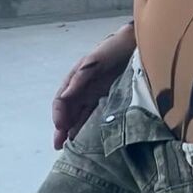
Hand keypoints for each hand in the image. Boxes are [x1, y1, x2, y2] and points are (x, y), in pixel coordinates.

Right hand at [52, 26, 133, 149]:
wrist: (134, 44)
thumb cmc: (112, 49)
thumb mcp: (94, 61)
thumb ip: (80, 77)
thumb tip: (65, 96)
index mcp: (75, 78)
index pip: (61, 100)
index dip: (59, 114)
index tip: (60, 127)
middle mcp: (82, 89)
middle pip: (68, 111)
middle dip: (61, 128)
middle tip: (58, 146)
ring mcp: (94, 94)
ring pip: (79, 115)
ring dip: (72, 130)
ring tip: (69, 148)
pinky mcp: (107, 99)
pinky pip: (94, 114)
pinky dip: (87, 126)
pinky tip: (86, 138)